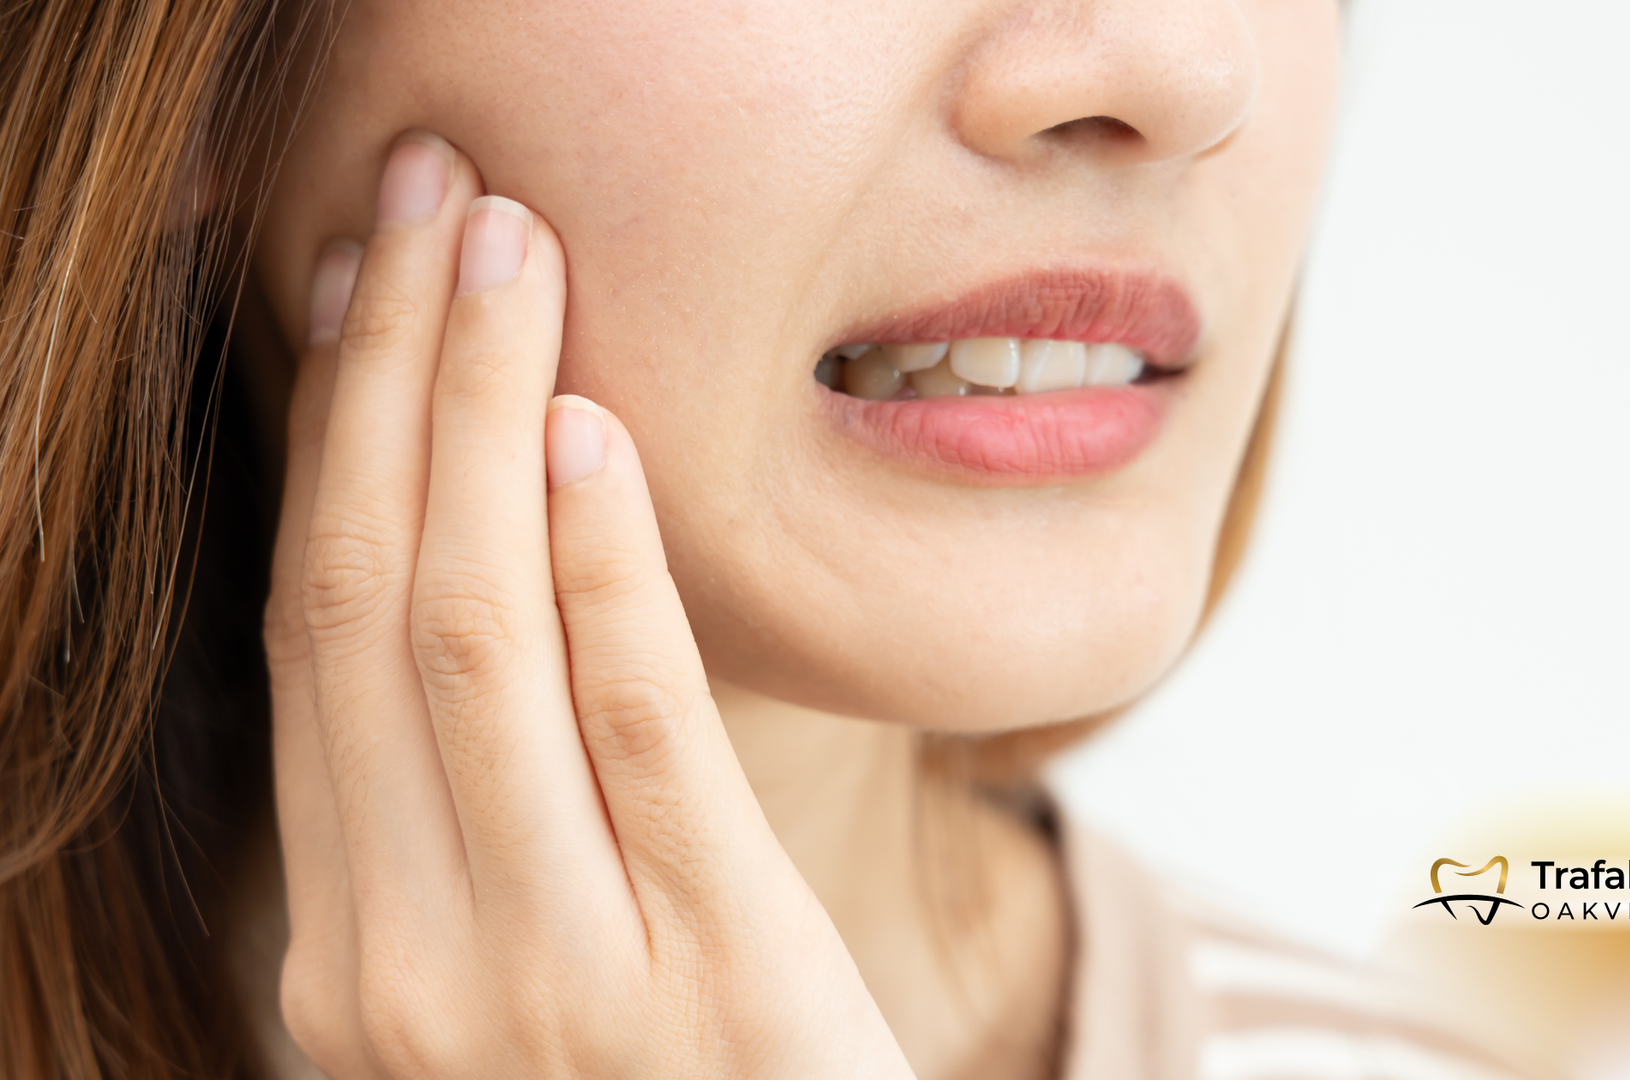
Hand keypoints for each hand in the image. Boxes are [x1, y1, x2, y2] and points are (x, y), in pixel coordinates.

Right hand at [262, 131, 913, 1078]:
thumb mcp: (524, 971)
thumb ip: (474, 821)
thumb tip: (476, 569)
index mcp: (350, 952)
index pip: (311, 644)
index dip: (323, 445)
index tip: (350, 292)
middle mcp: (408, 962)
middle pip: (366, 607)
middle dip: (384, 379)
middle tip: (421, 200)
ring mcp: (549, 973)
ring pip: (469, 640)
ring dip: (474, 416)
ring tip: (499, 246)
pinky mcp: (712, 967)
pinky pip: (635, 725)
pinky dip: (602, 565)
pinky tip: (593, 428)